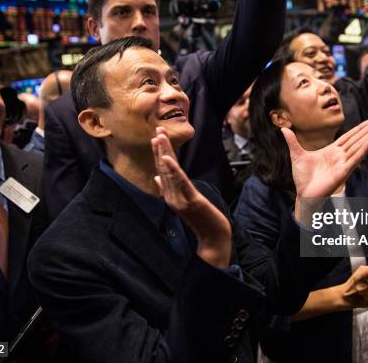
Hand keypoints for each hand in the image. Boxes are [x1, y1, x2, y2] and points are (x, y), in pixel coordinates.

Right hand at [152, 127, 230, 266]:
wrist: (212, 237)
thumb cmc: (200, 219)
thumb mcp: (184, 202)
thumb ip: (168, 189)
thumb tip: (156, 177)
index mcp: (169, 195)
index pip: (162, 170)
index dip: (159, 153)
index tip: (156, 137)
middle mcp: (171, 196)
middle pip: (164, 168)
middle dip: (160, 149)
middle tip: (156, 131)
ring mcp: (179, 199)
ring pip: (170, 173)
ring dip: (164, 154)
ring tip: (159, 138)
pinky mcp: (190, 201)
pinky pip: (180, 183)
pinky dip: (173, 170)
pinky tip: (167, 158)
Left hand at [285, 119, 367, 198]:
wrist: (303, 194)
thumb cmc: (302, 178)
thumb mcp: (296, 155)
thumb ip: (292, 141)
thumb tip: (283, 128)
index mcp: (332, 151)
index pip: (349, 137)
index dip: (359, 129)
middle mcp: (340, 157)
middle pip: (357, 140)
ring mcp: (342, 164)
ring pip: (359, 147)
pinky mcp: (342, 173)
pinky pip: (354, 160)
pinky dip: (362, 150)